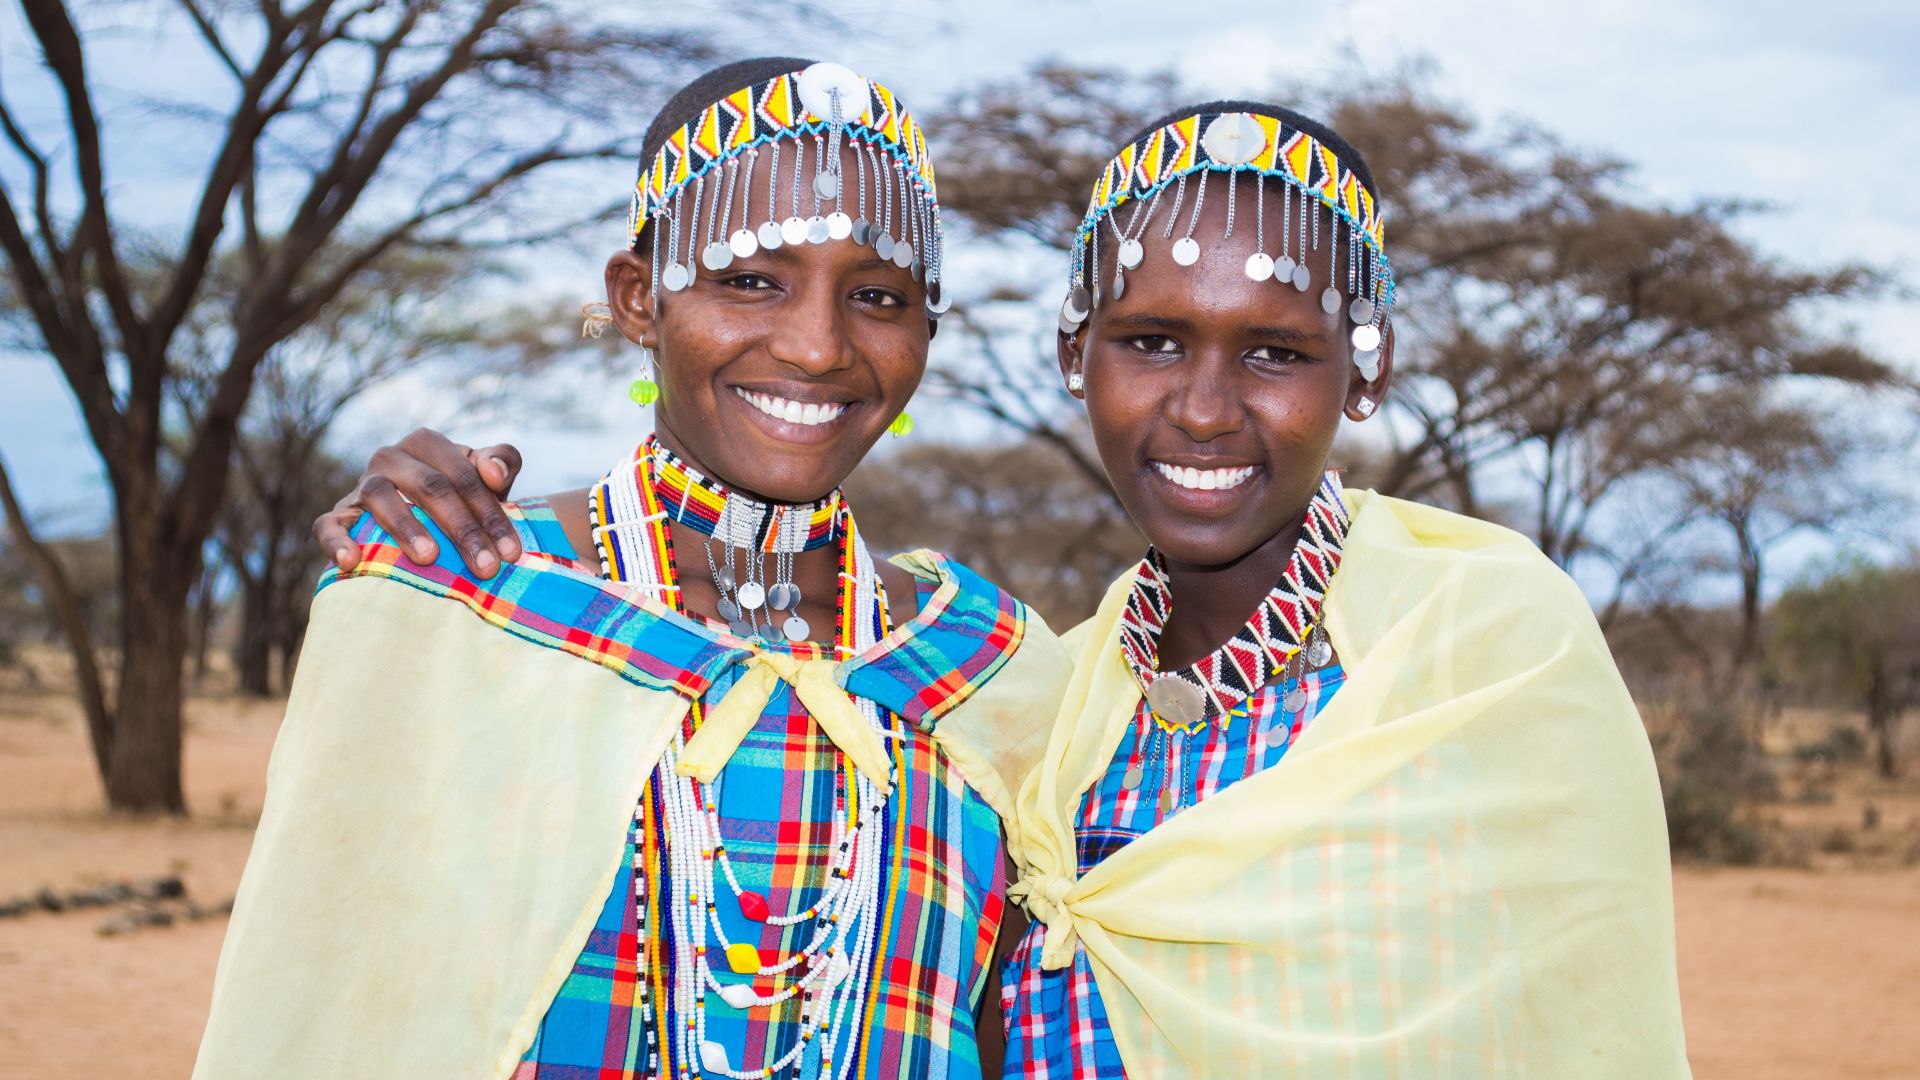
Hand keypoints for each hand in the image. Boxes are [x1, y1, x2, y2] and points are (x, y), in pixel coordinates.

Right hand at [312, 429, 523, 577]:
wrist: (413, 524)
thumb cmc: (457, 500)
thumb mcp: (484, 481)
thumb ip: (502, 462)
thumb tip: (493, 472)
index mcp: (427, 444)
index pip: (465, 476)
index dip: (492, 514)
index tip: (513, 553)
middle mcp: (391, 457)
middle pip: (431, 487)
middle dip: (463, 529)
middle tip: (486, 568)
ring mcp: (361, 485)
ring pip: (381, 497)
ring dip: (407, 527)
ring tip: (430, 557)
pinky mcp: (336, 514)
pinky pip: (328, 524)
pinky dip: (337, 540)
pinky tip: (350, 560)